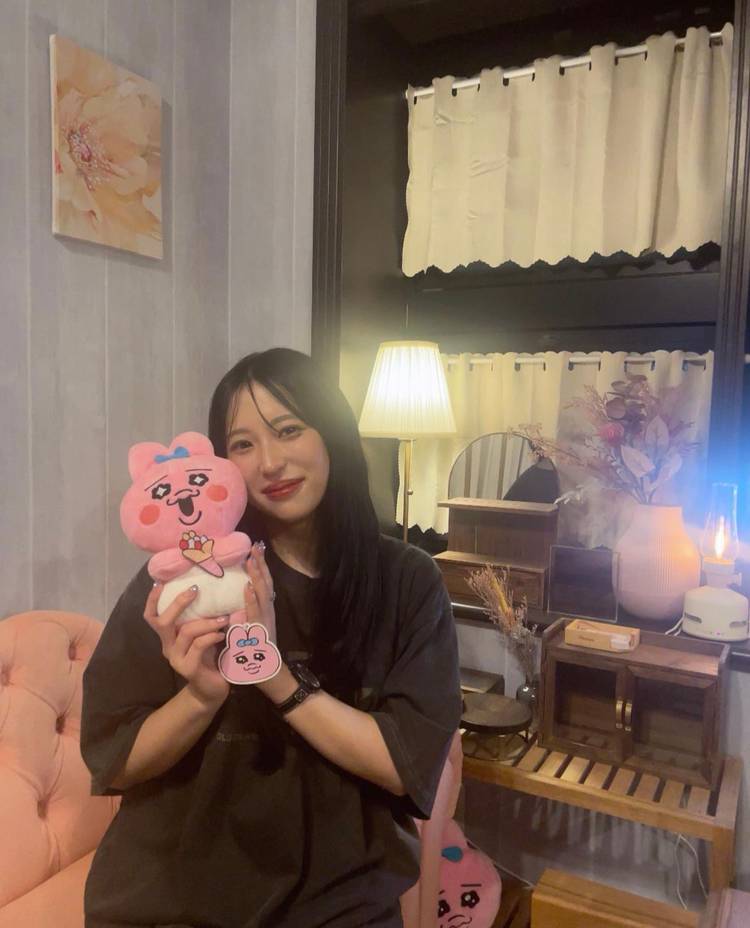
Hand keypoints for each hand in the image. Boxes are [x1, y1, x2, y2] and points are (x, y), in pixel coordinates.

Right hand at [144, 584, 229, 710]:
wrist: (212, 689)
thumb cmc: (210, 656)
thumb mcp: (203, 633)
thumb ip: (201, 617)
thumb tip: (212, 589)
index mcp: (169, 636)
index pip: (152, 617)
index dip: (152, 600)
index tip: (160, 582)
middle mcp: (168, 646)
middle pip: (162, 622)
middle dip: (178, 603)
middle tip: (195, 591)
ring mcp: (176, 658)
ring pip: (186, 632)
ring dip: (206, 622)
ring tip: (223, 618)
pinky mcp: (188, 668)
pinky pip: (198, 645)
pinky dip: (211, 636)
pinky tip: (222, 634)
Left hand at [244, 542, 276, 643]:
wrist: (268, 670)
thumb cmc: (254, 649)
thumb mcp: (249, 625)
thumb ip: (244, 610)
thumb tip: (235, 595)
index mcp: (265, 607)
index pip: (263, 582)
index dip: (260, 565)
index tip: (255, 548)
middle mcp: (268, 609)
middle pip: (266, 582)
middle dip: (261, 563)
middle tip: (256, 545)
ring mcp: (266, 618)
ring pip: (263, 593)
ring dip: (257, 575)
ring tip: (251, 560)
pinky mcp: (261, 629)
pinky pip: (256, 612)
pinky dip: (252, 598)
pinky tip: (247, 587)